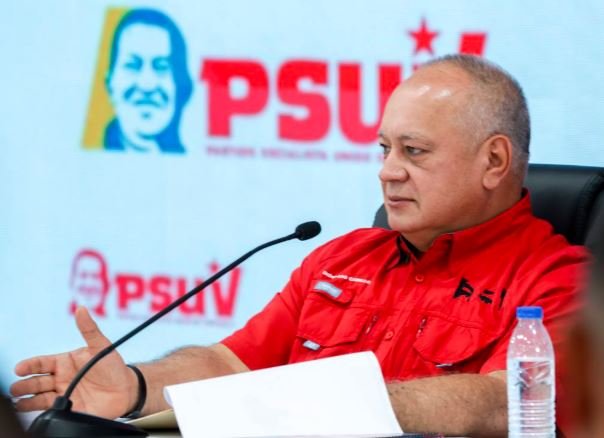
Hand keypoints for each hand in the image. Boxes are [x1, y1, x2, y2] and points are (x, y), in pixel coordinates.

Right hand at [10, 307, 137, 418]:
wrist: (127, 388)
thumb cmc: (112, 365)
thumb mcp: (101, 345)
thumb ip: (89, 329)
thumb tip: (81, 309)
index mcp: (63, 363)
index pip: (41, 363)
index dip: (29, 366)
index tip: (20, 368)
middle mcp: (60, 379)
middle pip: (36, 383)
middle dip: (24, 386)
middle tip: (16, 388)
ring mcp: (64, 395)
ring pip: (39, 399)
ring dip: (27, 402)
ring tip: (19, 403)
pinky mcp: (70, 410)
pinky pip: (54, 412)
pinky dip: (45, 412)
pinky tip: (39, 412)